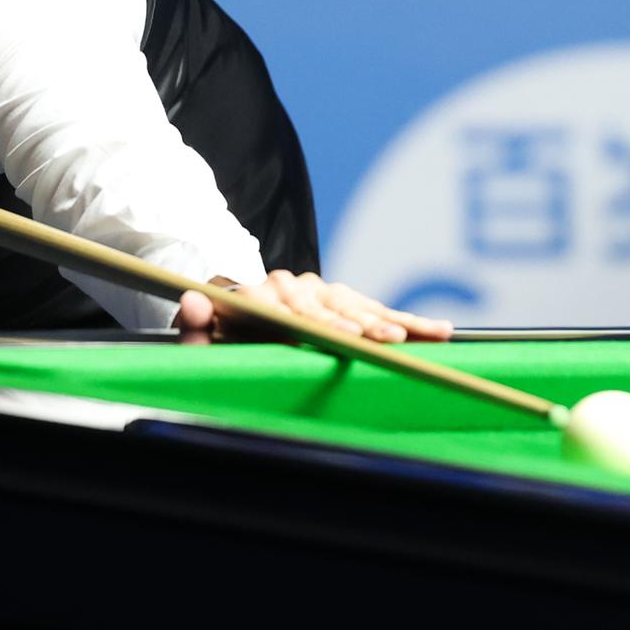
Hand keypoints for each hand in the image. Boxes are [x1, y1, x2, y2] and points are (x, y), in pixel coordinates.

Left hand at [175, 270, 453, 345]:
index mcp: (255, 296)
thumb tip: (190, 300)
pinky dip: (407, 322)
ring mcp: (317, 290)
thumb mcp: (200, 340)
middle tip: (382, 339)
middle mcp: (288, 286)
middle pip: (325, 306)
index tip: (341, 336)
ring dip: (386, 323)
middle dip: (356, 324)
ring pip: (355, 306)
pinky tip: (439, 331)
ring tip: (412, 339)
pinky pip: (377, 311)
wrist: (233, 321)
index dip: (314, 323)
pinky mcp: (341, 299)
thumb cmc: (220, 342)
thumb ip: (194, 328)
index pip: (285, 308)